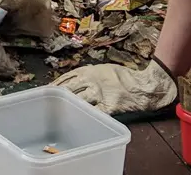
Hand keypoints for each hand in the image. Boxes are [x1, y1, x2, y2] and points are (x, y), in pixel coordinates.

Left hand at [53, 59, 177, 115]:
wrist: (143, 86)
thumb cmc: (123, 77)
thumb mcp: (103, 69)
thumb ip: (87, 74)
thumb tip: (72, 80)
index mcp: (89, 71)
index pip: (67, 77)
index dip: (56, 84)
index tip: (47, 90)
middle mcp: (92, 81)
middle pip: (69, 89)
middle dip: (58, 97)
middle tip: (47, 104)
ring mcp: (100, 94)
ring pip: (79, 101)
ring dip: (68, 108)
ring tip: (58, 114)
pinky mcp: (108, 107)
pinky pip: (93, 113)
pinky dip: (84, 117)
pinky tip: (77, 122)